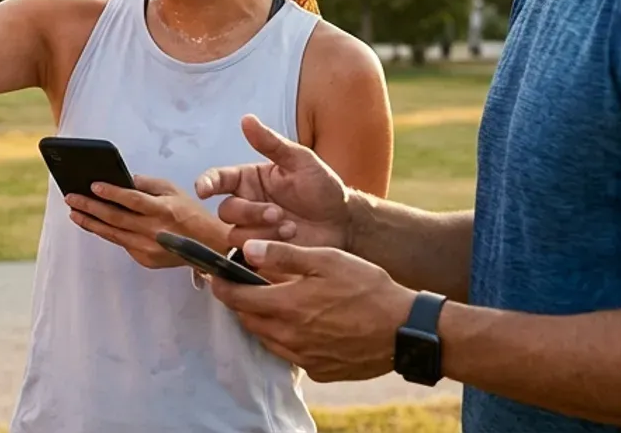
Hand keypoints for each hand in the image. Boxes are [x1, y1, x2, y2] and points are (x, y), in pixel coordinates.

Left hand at [64, 176, 231, 268]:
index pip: (132, 200)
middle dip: (90, 207)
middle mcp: (154, 231)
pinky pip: (122, 244)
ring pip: (113, 234)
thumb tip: (124, 180)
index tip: (93, 185)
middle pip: (116, 218)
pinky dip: (107, 233)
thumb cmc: (190, 214)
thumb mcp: (173, 190)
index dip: (111, 192)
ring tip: (74, 213)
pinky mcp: (145, 260)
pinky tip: (94, 224)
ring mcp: (148, 248)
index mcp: (163, 210)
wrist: (208, 246)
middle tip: (71, 198)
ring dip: (91, 223)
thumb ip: (148, 185)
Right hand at [196, 114, 355, 251]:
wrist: (344, 222)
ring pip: (236, 235)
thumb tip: (247, 119)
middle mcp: (246, 204)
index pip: (218, 179)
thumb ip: (271, 143)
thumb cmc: (322, 187)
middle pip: (226, 211)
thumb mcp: (300, 160)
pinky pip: (249, 255)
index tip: (204, 190)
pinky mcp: (263, 252)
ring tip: (291, 228)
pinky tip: (288, 243)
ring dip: (262, 232)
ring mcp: (253, 230)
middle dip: (250, 212)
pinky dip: (265, 249)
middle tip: (277, 213)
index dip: (206, 183)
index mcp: (249, 179)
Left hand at [206, 240, 415, 382]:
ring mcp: (304, 357)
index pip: (237, 298)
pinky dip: (287, 339)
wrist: (405, 330)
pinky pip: (291, 355)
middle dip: (240, 303)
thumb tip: (248, 249)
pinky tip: (302, 325)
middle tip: (243, 287)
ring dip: (261, 322)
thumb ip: (284, 256)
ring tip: (272, 304)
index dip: (221, 286)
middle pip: (248, 321)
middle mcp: (290, 336)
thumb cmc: (368, 288)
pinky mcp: (320, 370)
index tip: (215, 277)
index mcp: (287, 306)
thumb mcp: (327, 259)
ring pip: (267, 340)